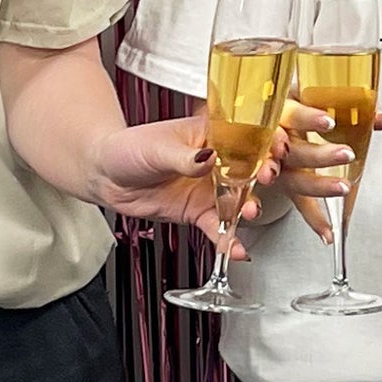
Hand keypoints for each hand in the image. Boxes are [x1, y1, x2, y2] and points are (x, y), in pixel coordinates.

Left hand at [87, 113, 268, 257]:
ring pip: (239, 198)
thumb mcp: (157, 147)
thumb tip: (208, 158)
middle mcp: (217, 161)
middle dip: (265, 172)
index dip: (266, 139)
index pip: (247, 133)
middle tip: (266, 178)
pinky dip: (228, 239)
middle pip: (251, 167)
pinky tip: (235, 248)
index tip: (276, 147)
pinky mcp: (198, 212)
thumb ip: (185, 157)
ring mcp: (209, 188)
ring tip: (250, 213)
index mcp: (211, 134)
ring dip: (249, 207)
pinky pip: (218, 227)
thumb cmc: (129, 149)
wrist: (106, 177)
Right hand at [278, 96, 381, 243]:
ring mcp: (277, 167)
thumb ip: (348, 107)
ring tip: (341, 188)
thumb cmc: (292, 112)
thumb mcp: (312, 102)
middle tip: (346, 154)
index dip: (308, 119)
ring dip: (318, 186)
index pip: (293, 115)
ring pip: (293, 180)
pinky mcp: (284, 188)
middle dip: (319, 155)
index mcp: (284, 114)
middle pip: (294, 150)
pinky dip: (314, 220)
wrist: (263, 128)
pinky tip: (328, 231)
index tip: (328, 122)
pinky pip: (298, 205)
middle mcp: (277, 142)